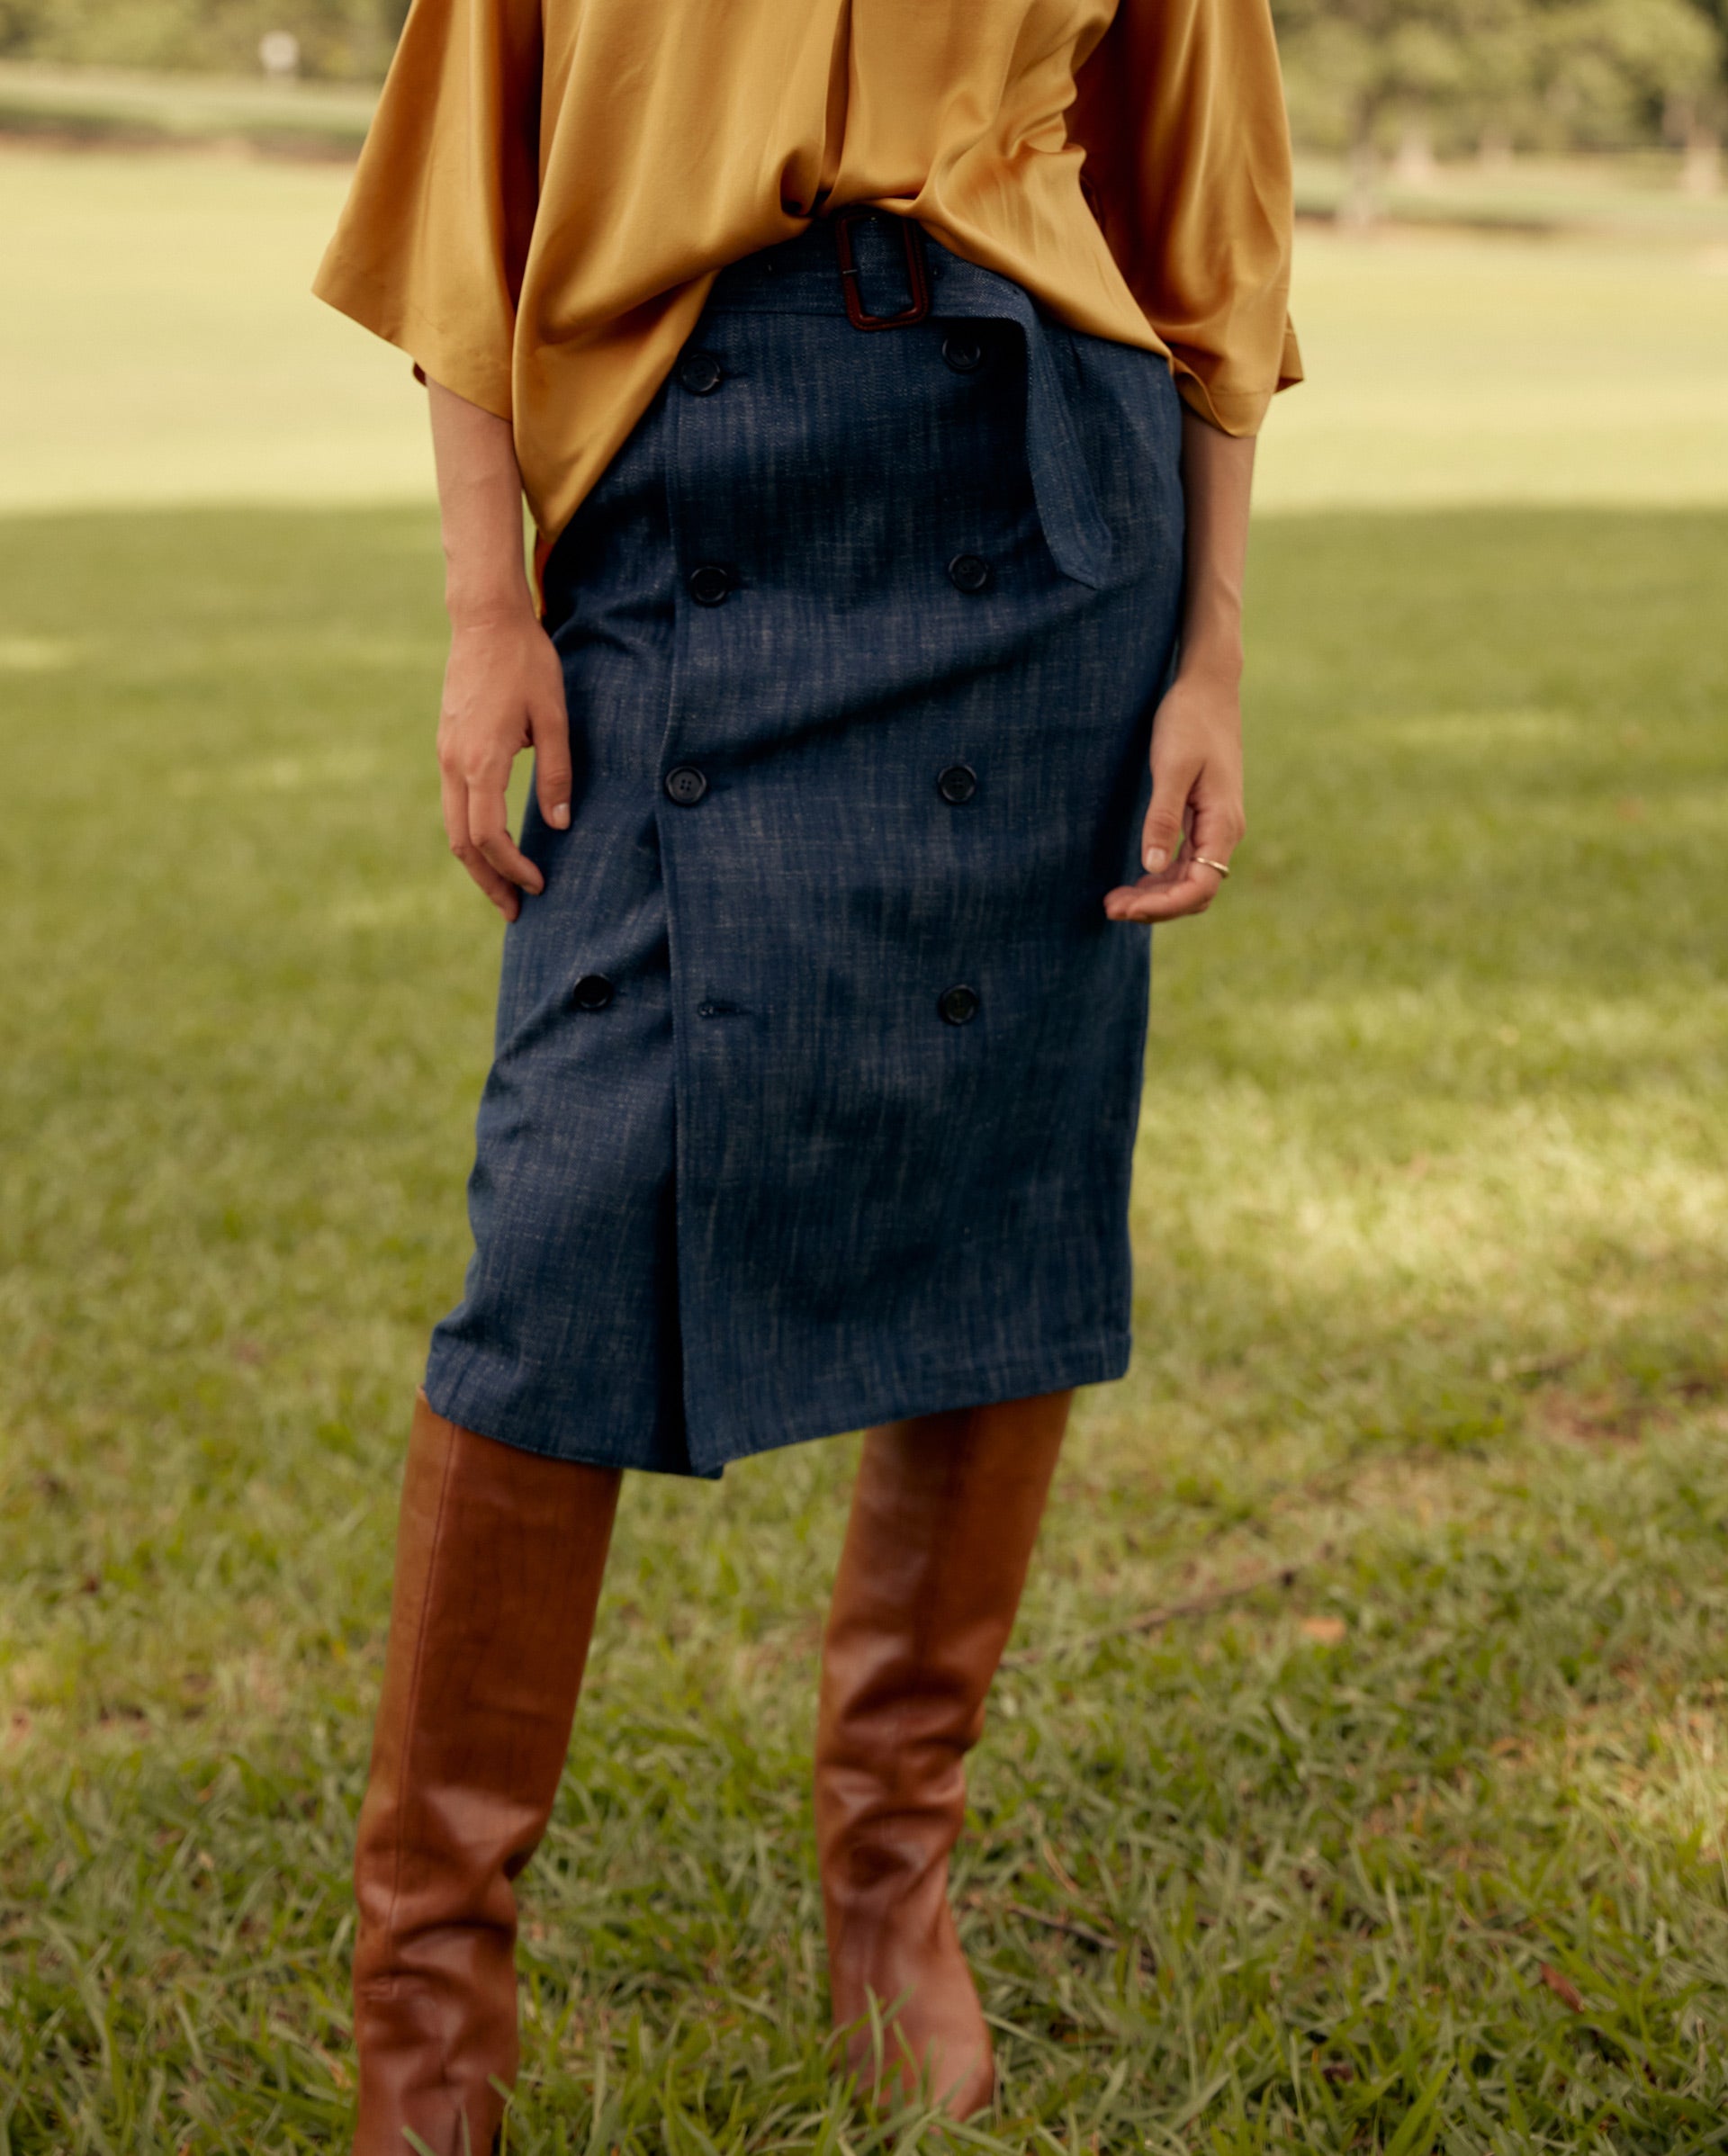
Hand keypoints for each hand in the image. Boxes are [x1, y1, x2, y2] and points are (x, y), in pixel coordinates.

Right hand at [436, 606, 570, 920]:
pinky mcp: (447, 745)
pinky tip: (492, 844)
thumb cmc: (526, 662)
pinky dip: (470, 833)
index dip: (513, 869)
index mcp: (481, 761)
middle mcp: (453, 763)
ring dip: (477, 862)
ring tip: (503, 888)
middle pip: (462, 843)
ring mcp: (445, 754)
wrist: (483, 619)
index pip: (490, 836)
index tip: (539, 885)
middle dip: (488, 882)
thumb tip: (561, 823)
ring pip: (452, 826)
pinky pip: (452, 803)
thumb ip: (556, 773)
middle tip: (515, 911)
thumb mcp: (554, 716)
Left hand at [1103, 662, 1243, 923]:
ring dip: (1155, 896)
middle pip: (1195, 891)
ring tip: (1115, 900)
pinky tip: (1137, 881)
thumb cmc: (1189, 720)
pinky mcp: (1204, 818)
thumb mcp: (1172, 768)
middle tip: (1109, 907)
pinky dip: (1162, 878)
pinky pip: (1186, 862)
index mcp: (1223, 824)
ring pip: (1189, 880)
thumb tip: (1153, 867)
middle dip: (1155, 907)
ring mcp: (1215, 826)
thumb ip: (1163, 818)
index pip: (1200, 886)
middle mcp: (1224, 831)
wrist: (1207, 687)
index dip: (1163, 906)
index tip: (1125, 908)